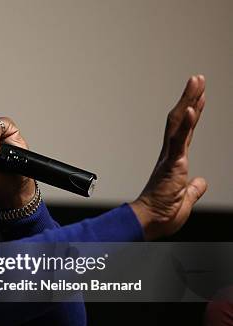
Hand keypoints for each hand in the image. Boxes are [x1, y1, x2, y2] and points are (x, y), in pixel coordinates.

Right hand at [130, 75, 206, 240]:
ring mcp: (170, 158)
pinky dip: (186, 124)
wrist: (148, 223)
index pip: (185, 132)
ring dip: (188, 101)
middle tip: (197, 78)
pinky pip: (179, 141)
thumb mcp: (186, 200)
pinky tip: (191, 108)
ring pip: (179, 124)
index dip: (193, 113)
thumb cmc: (161, 215)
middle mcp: (170, 156)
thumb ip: (194, 189)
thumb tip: (201, 182)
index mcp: (173, 162)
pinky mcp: (171, 165)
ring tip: (197, 82)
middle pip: (181, 120)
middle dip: (190, 98)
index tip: (198, 97)